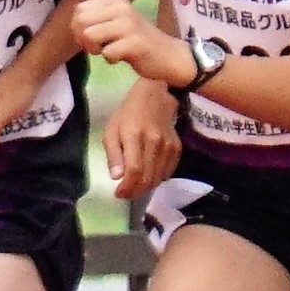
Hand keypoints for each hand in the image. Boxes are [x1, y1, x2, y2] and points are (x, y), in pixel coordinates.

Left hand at [74, 0, 192, 87]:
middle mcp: (121, 8)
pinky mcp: (135, 43)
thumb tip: (74, 28)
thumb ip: (96, 20)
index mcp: (116, 0)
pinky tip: (123, 58)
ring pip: (89, 35)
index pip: (79, 10)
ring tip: (109, 52)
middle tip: (98, 48)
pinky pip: (107, 53)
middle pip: (80, 22)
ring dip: (95, 50)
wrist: (170, 55)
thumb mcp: (117, 22)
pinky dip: (111, 59)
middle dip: (83, 39)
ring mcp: (129, 25)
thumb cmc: (139, 41)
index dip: (79, 28)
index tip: (93, 39)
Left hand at [105, 78, 181, 199]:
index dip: (127, 187)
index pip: (134, 169)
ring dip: (146, 187)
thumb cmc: (128, 114)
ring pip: (159, 178)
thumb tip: (116, 177)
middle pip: (148, 178)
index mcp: (134, 135)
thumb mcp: (112, 130)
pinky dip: (158, 179)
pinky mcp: (177, 148)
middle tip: (126, 193)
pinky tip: (149, 175)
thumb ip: (113, 154)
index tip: (118, 194)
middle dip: (135, 191)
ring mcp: (168, 145)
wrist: (155, 96)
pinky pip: (169, 172)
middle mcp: (154, 142)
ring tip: (135, 186)